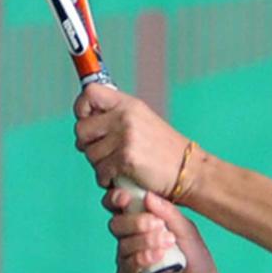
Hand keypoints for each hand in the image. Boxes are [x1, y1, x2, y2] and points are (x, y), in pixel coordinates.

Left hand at [74, 84, 188, 197]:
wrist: (189, 171)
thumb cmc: (165, 151)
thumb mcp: (143, 122)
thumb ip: (117, 117)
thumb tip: (85, 119)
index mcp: (129, 104)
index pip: (90, 93)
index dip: (81, 108)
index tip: (87, 121)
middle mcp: (125, 117)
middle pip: (81, 129)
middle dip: (87, 145)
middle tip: (102, 152)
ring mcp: (126, 138)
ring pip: (90, 154)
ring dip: (99, 165)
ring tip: (117, 166)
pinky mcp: (126, 159)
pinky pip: (100, 171)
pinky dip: (106, 179)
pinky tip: (119, 178)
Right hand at [104, 188, 220, 272]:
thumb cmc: (194, 258)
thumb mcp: (186, 231)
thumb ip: (168, 213)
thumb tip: (147, 196)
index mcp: (141, 224)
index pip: (119, 207)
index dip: (117, 199)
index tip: (126, 197)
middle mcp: (131, 240)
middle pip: (116, 224)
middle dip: (135, 222)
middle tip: (157, 225)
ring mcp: (128, 260)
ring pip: (123, 244)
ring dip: (145, 241)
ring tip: (167, 243)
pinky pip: (126, 266)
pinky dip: (141, 258)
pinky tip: (158, 257)